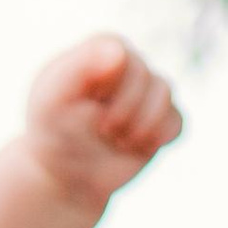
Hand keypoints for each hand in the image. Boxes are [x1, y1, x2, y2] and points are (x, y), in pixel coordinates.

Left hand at [23, 36, 182, 212]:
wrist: (65, 176)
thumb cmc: (51, 133)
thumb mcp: (49, 101)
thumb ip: (76, 69)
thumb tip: (119, 51)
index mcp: (98, 50)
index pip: (120, 52)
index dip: (109, 86)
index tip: (85, 105)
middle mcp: (127, 65)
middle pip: (145, 75)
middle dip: (124, 110)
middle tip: (101, 130)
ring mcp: (147, 92)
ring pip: (165, 93)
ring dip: (141, 125)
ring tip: (116, 140)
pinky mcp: (161, 120)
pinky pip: (177, 122)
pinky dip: (158, 138)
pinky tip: (134, 147)